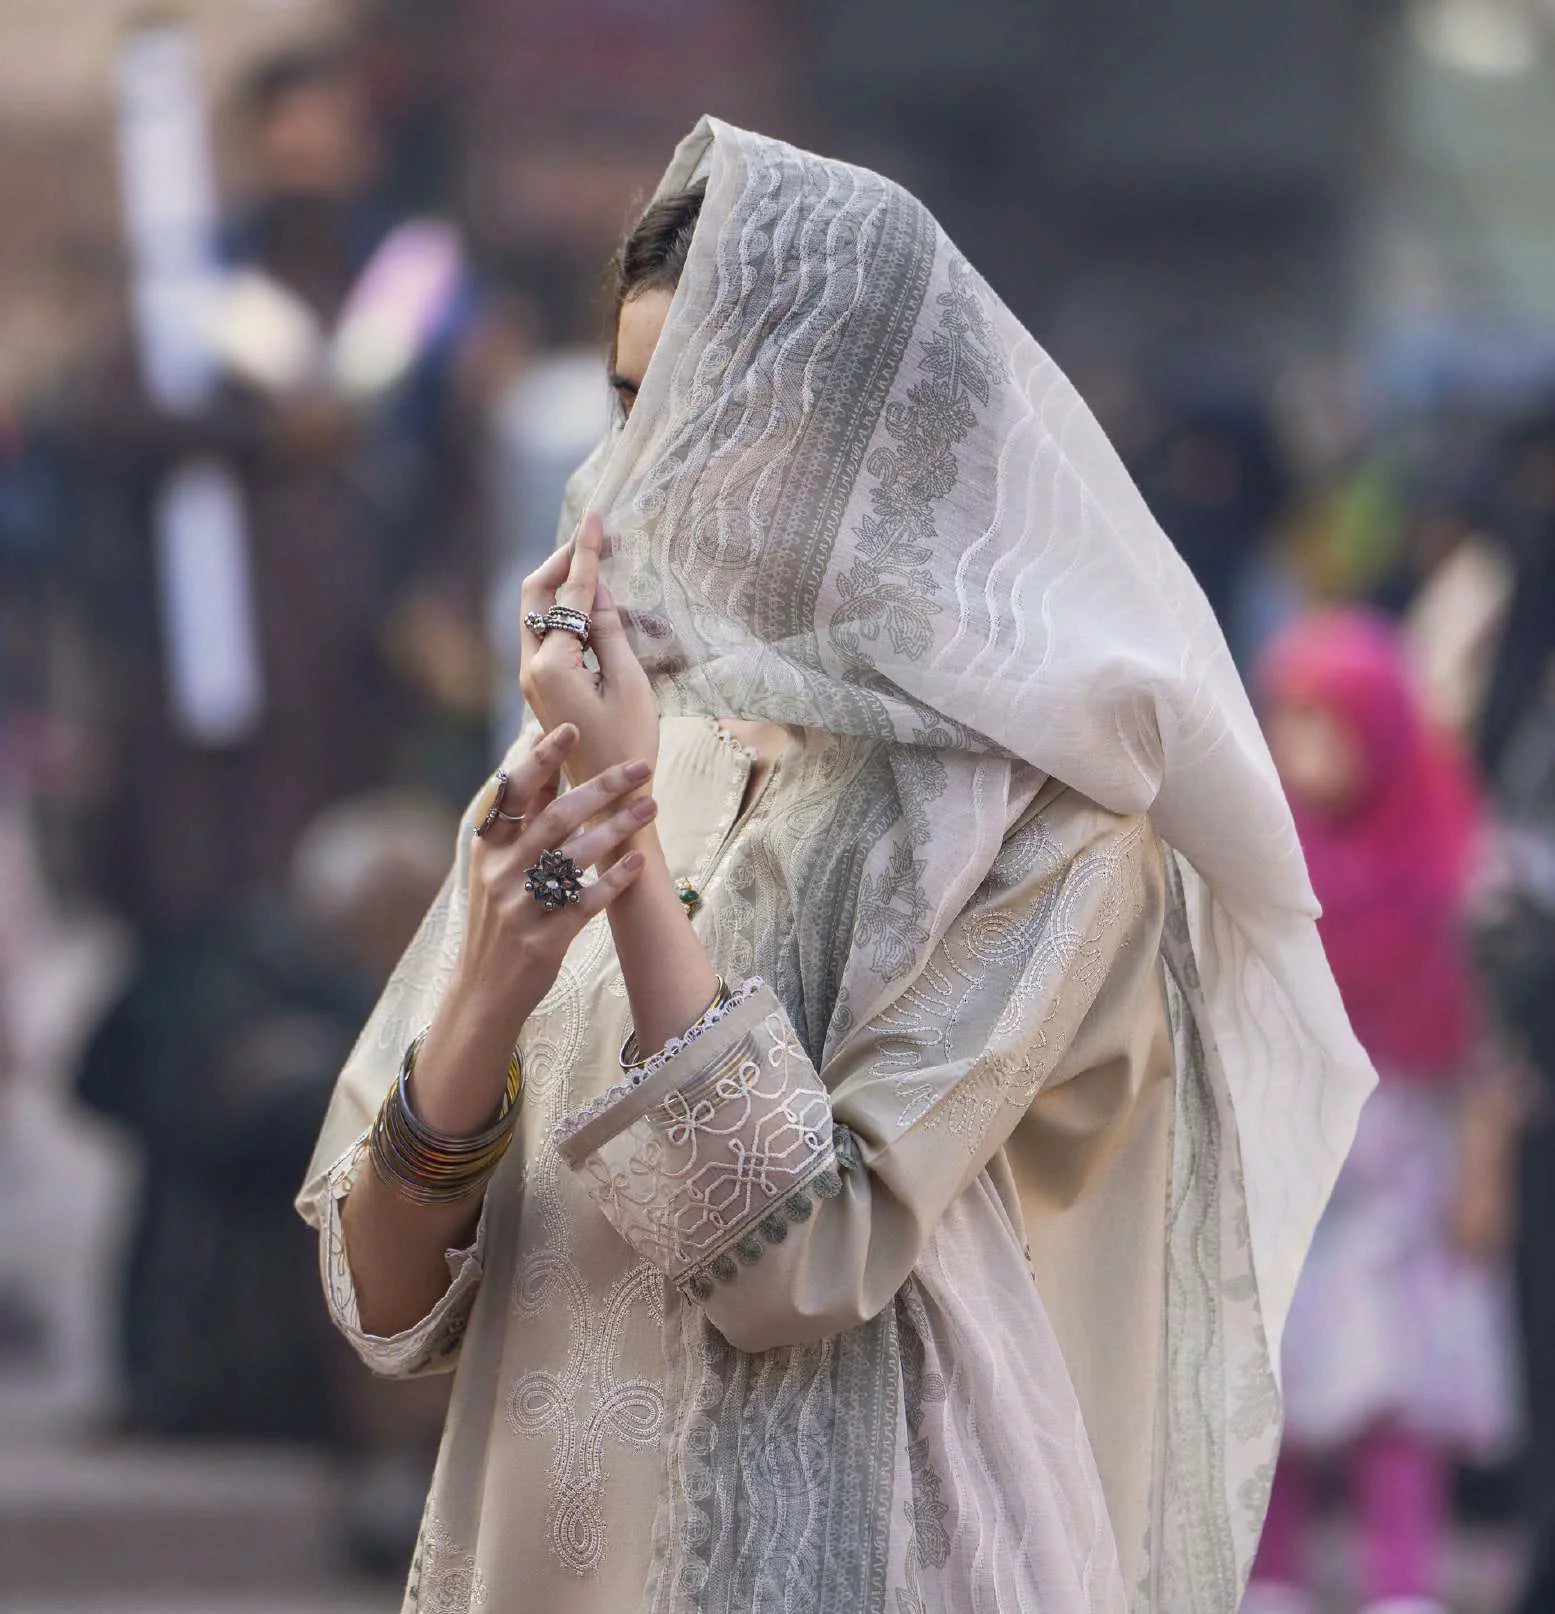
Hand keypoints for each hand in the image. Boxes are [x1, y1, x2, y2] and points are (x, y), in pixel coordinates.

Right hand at [422, 725, 655, 1129]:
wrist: (483, 992)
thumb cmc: (499, 917)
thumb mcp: (495, 866)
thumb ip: (520, 817)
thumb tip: (535, 753)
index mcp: (487, 847)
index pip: (514, 792)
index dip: (541, 758)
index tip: (571, 728)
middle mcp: (500, 872)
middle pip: (555, 817)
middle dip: (600, 787)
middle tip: (639, 765)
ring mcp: (521, 907)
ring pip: (574, 856)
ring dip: (618, 828)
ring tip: (652, 807)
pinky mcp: (544, 940)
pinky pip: (585, 904)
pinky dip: (614, 882)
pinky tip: (639, 866)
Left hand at [519, 512, 658, 792]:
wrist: (611, 801)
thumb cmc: (629, 746)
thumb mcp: (630, 683)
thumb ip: (610, 631)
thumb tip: (597, 590)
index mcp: (552, 666)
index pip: (568, 595)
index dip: (585, 553)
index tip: (595, 517)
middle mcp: (531, 669)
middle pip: (534, 595)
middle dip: (562, 562)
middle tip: (595, 538)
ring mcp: (532, 680)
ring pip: (537, 614)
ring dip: (564, 586)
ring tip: (599, 565)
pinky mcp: (542, 688)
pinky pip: (548, 635)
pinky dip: (567, 613)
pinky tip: (593, 605)